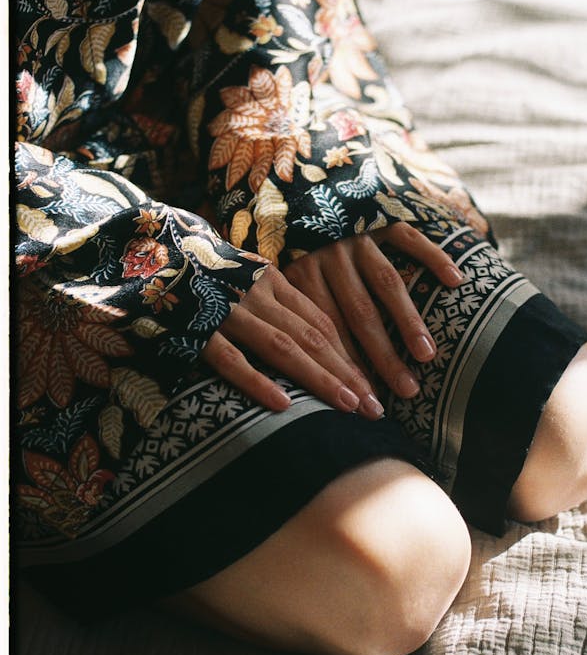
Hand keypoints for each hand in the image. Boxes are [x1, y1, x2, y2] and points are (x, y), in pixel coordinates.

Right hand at [201, 266, 384, 418]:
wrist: (143, 246)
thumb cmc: (199, 272)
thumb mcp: (244, 279)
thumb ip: (275, 303)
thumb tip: (313, 337)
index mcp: (271, 281)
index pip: (321, 322)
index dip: (351, 354)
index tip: (373, 384)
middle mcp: (255, 294)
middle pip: (313, 338)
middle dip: (349, 374)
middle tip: (377, 408)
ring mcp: (226, 310)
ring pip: (283, 348)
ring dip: (320, 379)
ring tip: (350, 407)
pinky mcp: (195, 329)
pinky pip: (230, 358)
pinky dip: (256, 381)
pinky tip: (282, 406)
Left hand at [282, 222, 463, 398]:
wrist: (297, 184)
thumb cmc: (292, 246)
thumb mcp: (281, 278)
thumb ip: (293, 314)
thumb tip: (303, 373)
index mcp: (300, 273)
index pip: (326, 329)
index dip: (345, 367)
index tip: (364, 403)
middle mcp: (328, 253)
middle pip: (358, 313)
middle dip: (382, 357)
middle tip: (405, 392)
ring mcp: (357, 234)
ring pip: (385, 283)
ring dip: (407, 320)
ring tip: (426, 356)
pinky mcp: (381, 214)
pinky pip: (409, 238)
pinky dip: (433, 258)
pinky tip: (455, 281)